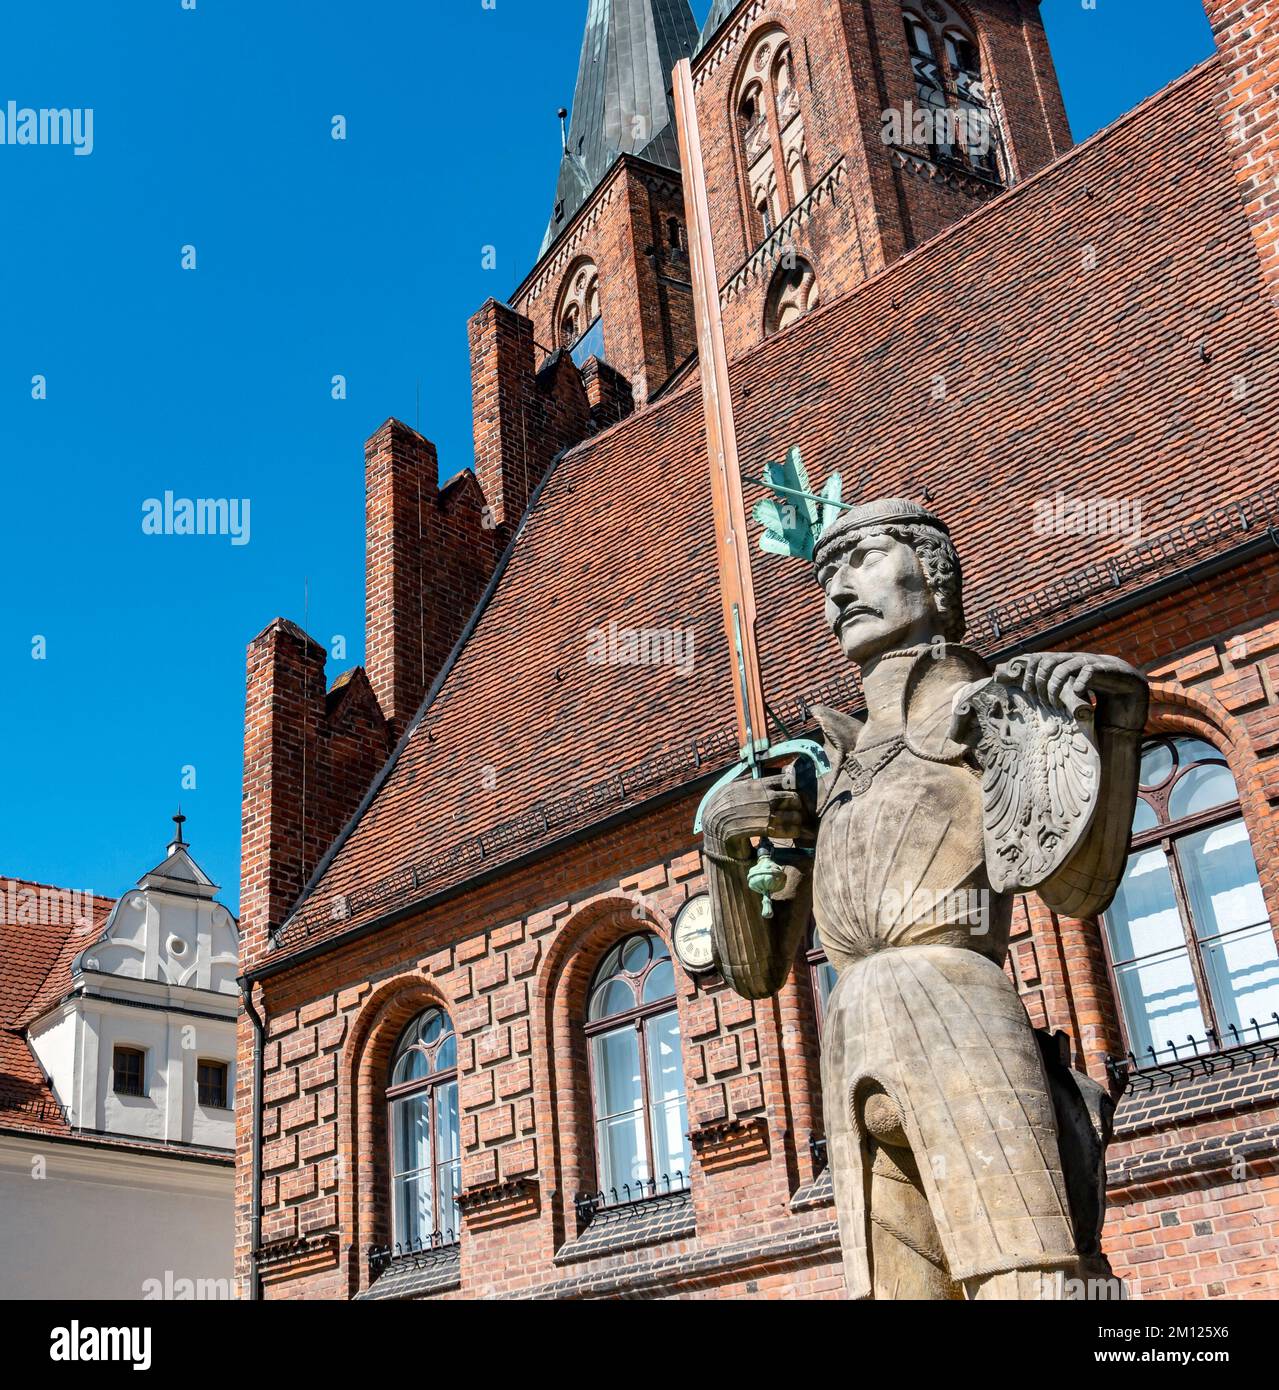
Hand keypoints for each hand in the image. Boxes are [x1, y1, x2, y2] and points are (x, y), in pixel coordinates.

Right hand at [701, 772, 813, 860]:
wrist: (713, 825)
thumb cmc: (721, 805)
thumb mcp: (732, 785)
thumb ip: (748, 777)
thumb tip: (761, 770)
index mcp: (758, 784)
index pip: (786, 779)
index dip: (792, 786)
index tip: (791, 792)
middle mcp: (765, 796)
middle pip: (794, 798)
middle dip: (797, 805)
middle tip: (795, 810)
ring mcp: (766, 813)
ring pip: (794, 815)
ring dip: (796, 820)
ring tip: (793, 823)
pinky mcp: (765, 829)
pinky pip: (788, 829)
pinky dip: (792, 831)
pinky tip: (791, 831)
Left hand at [994, 652, 1146, 727]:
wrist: (1132, 692)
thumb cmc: (1100, 696)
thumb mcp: (1074, 693)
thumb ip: (1057, 691)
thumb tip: (1031, 697)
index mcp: (1068, 663)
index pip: (1039, 658)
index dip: (1029, 673)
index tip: (1027, 692)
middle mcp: (1077, 660)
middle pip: (1047, 662)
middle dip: (1040, 683)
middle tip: (1043, 702)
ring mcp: (1092, 663)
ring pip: (1064, 667)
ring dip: (1054, 687)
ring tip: (1055, 704)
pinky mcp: (1109, 670)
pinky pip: (1089, 671)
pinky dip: (1079, 682)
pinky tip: (1077, 693)